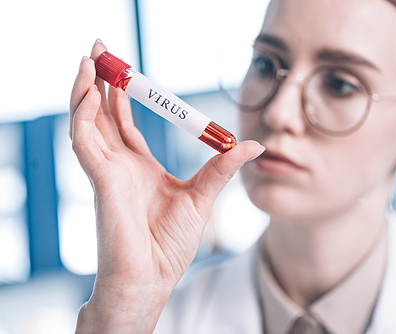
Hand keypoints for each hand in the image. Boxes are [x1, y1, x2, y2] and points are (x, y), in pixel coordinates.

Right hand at [70, 40, 263, 332]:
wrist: (152, 278)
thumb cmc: (170, 245)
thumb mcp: (202, 196)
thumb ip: (222, 167)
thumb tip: (254, 145)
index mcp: (139, 167)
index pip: (125, 122)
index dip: (123, 96)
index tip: (126, 71)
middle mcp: (118, 165)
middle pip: (102, 114)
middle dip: (102, 81)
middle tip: (100, 49)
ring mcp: (106, 172)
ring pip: (87, 121)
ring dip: (87, 89)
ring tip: (91, 59)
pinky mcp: (101, 181)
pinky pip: (85, 141)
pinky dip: (84, 114)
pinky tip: (90, 91)